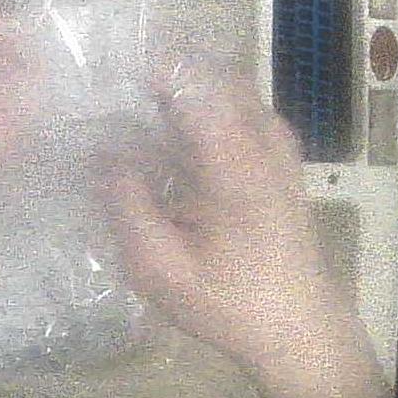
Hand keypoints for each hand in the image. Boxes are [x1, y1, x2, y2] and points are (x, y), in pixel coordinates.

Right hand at [102, 78, 390, 397]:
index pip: (190, 82)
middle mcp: (262, 139)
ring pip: (223, 89)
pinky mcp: (277, 159)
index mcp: (234, 161)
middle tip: (106, 98)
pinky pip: (235, 110)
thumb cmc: (227, 302)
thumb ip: (126, 202)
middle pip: (208, 74)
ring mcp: (276, 146)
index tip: (99, 76)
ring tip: (128, 117)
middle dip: (157, 76)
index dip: (143, 67)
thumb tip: (100, 151)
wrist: (298, 330)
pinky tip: (166, 141)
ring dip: (178, 93)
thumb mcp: (158, 265)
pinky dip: (199, 111)